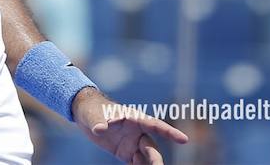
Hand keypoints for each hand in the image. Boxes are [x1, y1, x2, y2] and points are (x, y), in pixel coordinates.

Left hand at [72, 87, 187, 163]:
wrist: (85, 115)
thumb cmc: (92, 110)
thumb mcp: (93, 116)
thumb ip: (99, 122)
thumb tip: (100, 129)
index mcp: (134, 118)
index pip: (155, 125)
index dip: (170, 132)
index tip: (184, 140)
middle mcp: (137, 132)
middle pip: (151, 148)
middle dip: (156, 161)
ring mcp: (132, 143)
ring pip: (146, 158)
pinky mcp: (125, 153)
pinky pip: (137, 164)